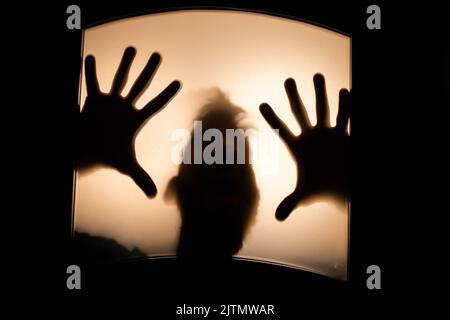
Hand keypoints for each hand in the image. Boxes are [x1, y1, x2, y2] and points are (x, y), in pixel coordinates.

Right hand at [77, 47, 180, 196]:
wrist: (87, 151)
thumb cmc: (108, 155)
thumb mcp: (126, 166)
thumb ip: (141, 178)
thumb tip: (154, 197)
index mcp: (136, 120)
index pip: (155, 105)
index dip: (166, 95)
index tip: (179, 82)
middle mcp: (125, 107)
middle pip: (140, 85)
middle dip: (149, 71)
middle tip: (158, 54)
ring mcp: (110, 102)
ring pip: (119, 79)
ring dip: (125, 64)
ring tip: (133, 48)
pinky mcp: (93, 101)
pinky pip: (92, 83)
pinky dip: (91, 72)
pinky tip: (91, 58)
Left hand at [260, 74, 349, 220]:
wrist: (341, 186)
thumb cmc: (321, 188)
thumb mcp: (305, 195)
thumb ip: (291, 203)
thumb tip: (278, 218)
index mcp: (298, 147)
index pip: (282, 130)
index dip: (273, 118)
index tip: (262, 104)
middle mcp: (311, 136)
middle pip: (301, 113)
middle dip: (294, 97)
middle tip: (288, 80)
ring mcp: (328, 133)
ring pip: (323, 109)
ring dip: (321, 93)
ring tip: (317, 75)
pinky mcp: (344, 135)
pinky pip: (344, 117)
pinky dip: (345, 106)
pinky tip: (345, 91)